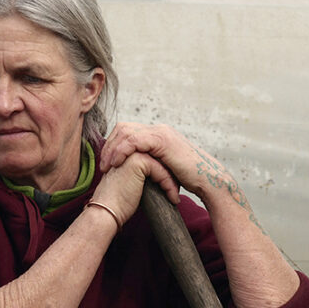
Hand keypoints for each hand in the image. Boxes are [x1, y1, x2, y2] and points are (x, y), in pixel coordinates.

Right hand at [90, 150, 179, 225]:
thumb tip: (161, 177)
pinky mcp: (138, 160)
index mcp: (127, 153)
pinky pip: (161, 171)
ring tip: (174, 195)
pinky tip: (172, 198)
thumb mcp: (133, 183)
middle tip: (176, 191)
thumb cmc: (118, 202)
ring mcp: (133, 153)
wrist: (107, 211)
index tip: (171, 189)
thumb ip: (144, 175)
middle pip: (159, 160)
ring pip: (162, 165)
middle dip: (170, 176)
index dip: (164, 174)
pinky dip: (169, 186)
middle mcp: (129, 150)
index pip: (154, 159)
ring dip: (171, 181)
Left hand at [99, 123, 221, 202]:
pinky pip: (134, 141)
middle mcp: (157, 129)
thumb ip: (150, 162)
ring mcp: (160, 132)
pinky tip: (117, 163)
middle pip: (123, 128)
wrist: (206, 179)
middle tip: (102, 165)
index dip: (113, 144)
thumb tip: (134, 171)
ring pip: (126, 132)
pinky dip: (122, 151)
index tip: (106, 162)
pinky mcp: (162, 140)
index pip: (127, 131)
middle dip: (109, 145)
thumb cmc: (187, 178)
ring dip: (112, 149)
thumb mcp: (163, 167)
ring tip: (107, 166)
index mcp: (156, 134)